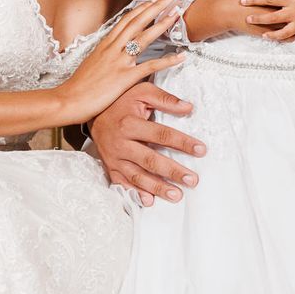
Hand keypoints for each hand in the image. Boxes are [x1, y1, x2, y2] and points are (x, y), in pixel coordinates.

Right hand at [57, 0, 185, 126]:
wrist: (68, 100)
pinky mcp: (124, 77)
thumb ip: (103, 56)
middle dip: (155, 7)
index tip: (153, 0)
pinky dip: (167, 61)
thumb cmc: (78, 86)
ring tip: (176, 15)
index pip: (126, 21)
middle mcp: (112, 48)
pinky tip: (180, 56)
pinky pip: (150, 66)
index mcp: (104, 45)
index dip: (141, 9)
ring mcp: (119, 61)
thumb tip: (110, 53)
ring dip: (162, 24)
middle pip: (137, 22)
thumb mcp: (90, 64)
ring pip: (144, 38)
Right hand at [91, 81, 204, 205]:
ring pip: (137, 176)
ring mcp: (114, 158)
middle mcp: (120, 143)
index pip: (161, 135)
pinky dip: (135, 193)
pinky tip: (149, 201)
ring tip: (177, 195)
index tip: (201, 150)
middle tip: (192, 180)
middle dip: (172, 171)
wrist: (92, 113)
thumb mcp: (141, 92)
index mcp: (130, 124)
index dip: (182, 143)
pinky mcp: (110, 167)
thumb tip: (188, 107)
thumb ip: (165, 99)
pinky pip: (122, 183)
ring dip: (157, 187)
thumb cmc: (121, 101)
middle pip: (150, 160)